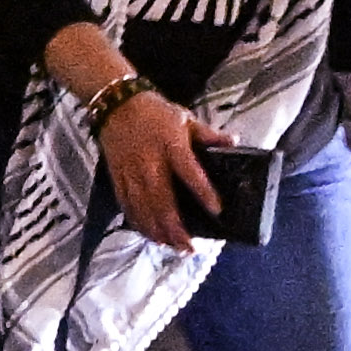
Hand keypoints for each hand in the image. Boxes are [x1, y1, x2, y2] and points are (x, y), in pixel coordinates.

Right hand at [83, 79, 225, 241]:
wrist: (116, 104)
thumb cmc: (154, 112)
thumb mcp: (185, 118)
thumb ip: (209, 135)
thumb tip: (234, 141)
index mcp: (171, 146)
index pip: (189, 172)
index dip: (203, 192)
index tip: (216, 211)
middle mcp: (151, 163)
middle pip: (163, 201)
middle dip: (175, 227)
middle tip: (189, 247)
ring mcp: (132, 173)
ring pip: (144, 208)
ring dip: (158, 230)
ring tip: (172, 247)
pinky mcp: (118, 178)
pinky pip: (127, 205)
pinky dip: (138, 222)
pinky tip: (148, 235)